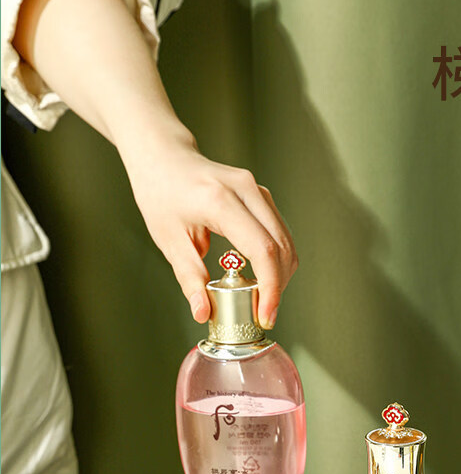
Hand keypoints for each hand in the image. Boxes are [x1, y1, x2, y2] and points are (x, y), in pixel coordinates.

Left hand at [122, 129, 297, 326]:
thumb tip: (203, 313)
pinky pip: (280, 233)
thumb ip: (190, 278)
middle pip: (281, 247)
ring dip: (279, 274)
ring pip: (286, 241)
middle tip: (263, 313)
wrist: (164, 158)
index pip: (262, 249)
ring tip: (261, 297)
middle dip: (278, 287)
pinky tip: (261, 275)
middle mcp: (246, 190)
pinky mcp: (261, 195)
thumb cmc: (161, 193)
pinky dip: (276, 259)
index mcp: (220, 201)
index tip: (266, 315)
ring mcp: (258, 190)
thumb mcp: (169, 240)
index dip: (270, 287)